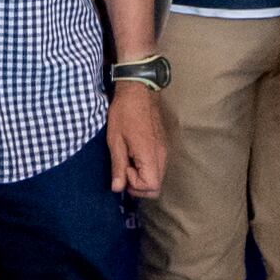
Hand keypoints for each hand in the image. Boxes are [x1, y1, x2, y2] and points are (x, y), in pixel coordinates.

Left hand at [105, 80, 168, 196]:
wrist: (138, 91)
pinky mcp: (163, 146)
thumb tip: (117, 189)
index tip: (124, 168)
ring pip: (158, 178)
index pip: (151, 187)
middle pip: (157, 187)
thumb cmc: (124, 113)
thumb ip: (118, 166)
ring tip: (128, 161)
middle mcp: (162, 156)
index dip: (135, 185)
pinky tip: (134, 155)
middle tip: (124, 169)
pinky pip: (158, 167)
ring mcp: (164, 151)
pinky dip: (146, 169)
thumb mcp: (115, 140)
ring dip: (142, 177)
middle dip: (139, 186)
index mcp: (150, 155)